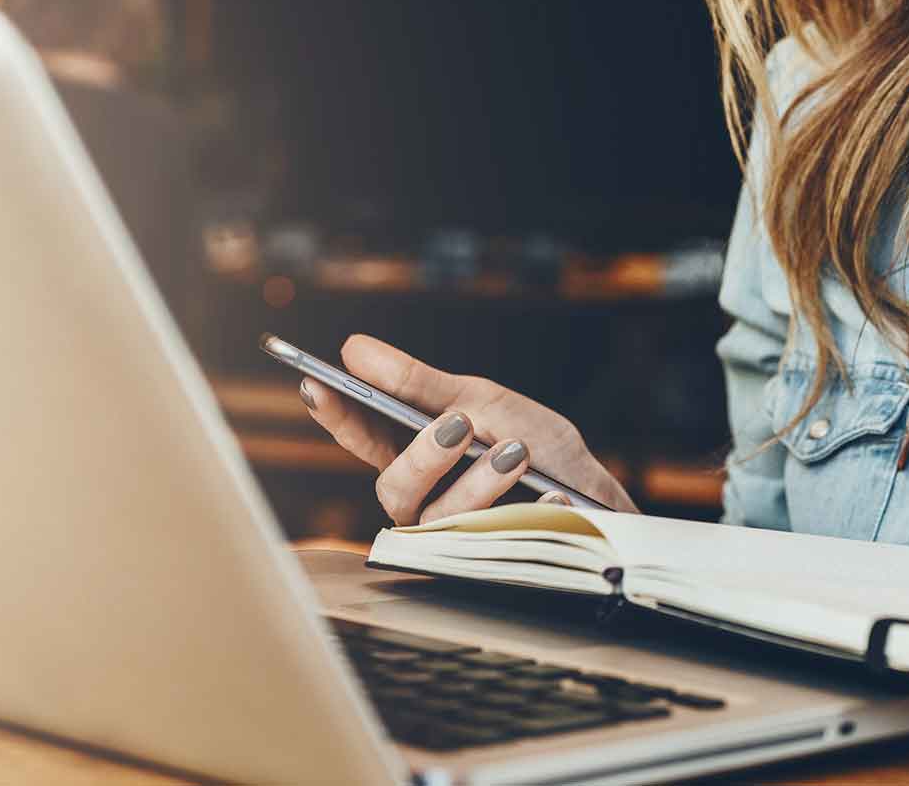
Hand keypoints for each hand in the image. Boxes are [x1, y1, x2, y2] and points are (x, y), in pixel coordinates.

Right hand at [301, 333, 638, 524]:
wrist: (592, 494)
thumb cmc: (531, 442)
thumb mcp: (482, 401)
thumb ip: (420, 383)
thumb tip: (354, 348)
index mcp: (410, 454)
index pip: (360, 436)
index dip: (334, 414)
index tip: (316, 383)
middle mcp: (420, 501)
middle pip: (394, 487)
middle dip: (424, 454)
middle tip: (458, 423)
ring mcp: (451, 536)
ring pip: (439, 519)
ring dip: (479, 482)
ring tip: (517, 451)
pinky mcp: (489, 561)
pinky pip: (496, 543)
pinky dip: (530, 510)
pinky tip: (552, 495)